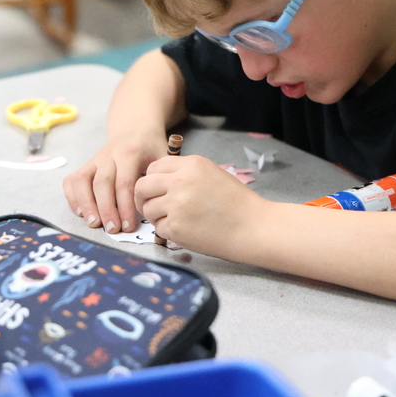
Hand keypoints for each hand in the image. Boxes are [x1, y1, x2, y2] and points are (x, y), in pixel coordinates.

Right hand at [63, 129, 165, 233]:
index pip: (124, 183)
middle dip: (106, 209)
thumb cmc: (151, 147)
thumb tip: (156, 206)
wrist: (135, 128)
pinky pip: (72, 180)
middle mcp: (108, 155)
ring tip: (94, 224)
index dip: (125, 206)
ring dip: (86, 204)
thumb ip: (160, 177)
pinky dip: (72, 197)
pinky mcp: (86, 165)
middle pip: (102, 183)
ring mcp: (94, 160)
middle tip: (113, 229)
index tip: (129, 226)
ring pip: (82, 180)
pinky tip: (80, 213)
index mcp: (130, 153)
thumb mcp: (162, 156)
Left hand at [134, 154, 266, 259]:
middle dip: (143, 198)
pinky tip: (185, 230)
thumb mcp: (212, 174)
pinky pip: (158, 228)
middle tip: (150, 206)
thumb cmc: (236, 203)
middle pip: (142, 186)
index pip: (154, 167)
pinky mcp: (176, 227)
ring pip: (148, 208)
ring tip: (175, 220)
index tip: (155, 190)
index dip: (152, 180)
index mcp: (192, 165)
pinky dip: (167, 231)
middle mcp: (181, 182)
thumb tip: (158, 180)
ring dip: (155, 216)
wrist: (253, 227)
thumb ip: (185, 173)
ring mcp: (177, 205)